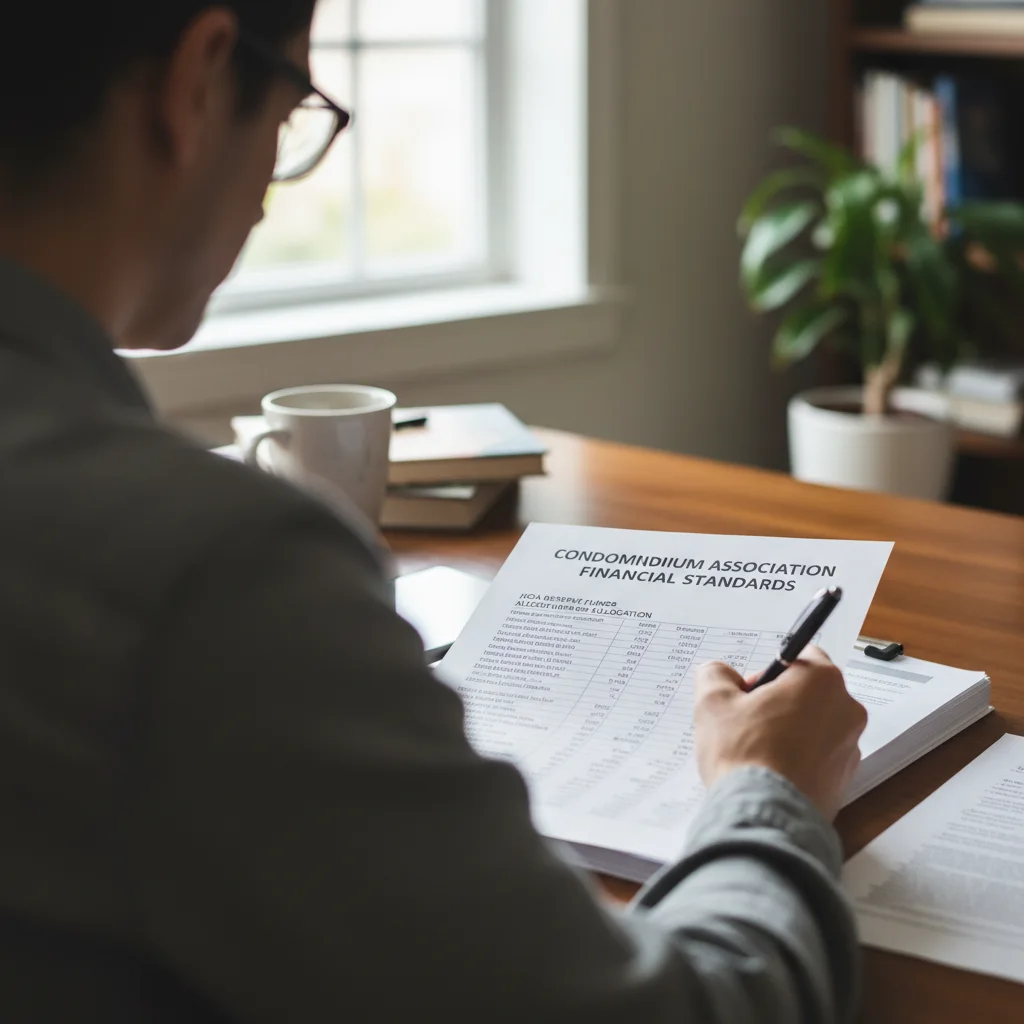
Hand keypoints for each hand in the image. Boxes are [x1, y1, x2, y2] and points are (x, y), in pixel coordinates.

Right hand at [694, 646, 867, 819]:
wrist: (764, 817)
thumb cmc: (744, 754)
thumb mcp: (713, 701)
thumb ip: (715, 674)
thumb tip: (719, 673)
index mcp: (822, 681)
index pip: (801, 655)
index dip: (769, 670)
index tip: (748, 692)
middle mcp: (846, 710)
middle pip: (809, 691)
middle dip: (778, 700)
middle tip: (746, 720)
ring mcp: (850, 748)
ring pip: (815, 725)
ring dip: (789, 730)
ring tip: (756, 751)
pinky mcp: (845, 780)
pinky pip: (819, 757)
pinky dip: (799, 759)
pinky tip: (770, 772)